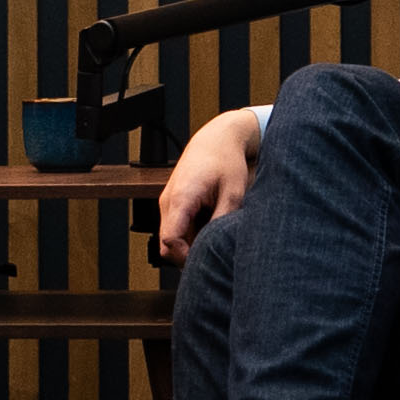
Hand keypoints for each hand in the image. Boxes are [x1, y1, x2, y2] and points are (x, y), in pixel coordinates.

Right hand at [152, 110, 259, 262]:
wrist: (216, 139)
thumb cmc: (225, 161)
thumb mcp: (233, 193)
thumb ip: (222, 221)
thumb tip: (216, 248)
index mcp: (181, 198)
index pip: (169, 242)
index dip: (186, 257)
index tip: (206, 260)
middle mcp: (168, 201)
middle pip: (167, 245)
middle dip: (187, 255)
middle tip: (213, 255)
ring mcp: (168, 202)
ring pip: (169, 239)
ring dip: (189, 245)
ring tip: (214, 238)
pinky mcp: (172, 203)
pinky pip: (175, 228)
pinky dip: (189, 235)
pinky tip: (209, 228)